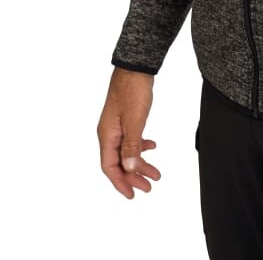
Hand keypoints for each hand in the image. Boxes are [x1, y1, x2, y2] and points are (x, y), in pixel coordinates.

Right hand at [97, 67, 160, 198]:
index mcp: (107, 135)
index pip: (110, 167)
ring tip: (155, 172)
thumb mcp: (135, 120)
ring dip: (139, 162)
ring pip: (126, 151)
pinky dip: (140, 146)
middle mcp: (108, 133)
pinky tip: (152, 146)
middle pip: (118, 162)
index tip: (133, 194)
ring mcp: (116, 126)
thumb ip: (132, 145)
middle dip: (133, 176)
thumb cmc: (132, 91)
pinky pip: (130, 139)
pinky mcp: (125, 119)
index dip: (120, 182)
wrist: (135, 67)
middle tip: (150, 186)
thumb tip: (129, 168)